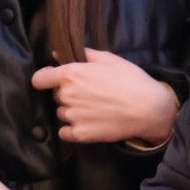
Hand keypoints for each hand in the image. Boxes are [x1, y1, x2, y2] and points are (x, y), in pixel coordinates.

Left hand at [31, 49, 178, 143]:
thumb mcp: (108, 59)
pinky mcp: (80, 135)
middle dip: (68, 93)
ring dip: (71, 111)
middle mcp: (67, 95)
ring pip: (62, 113)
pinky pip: (65, 132)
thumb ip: (81, 54)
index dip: (45, 78)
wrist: (149, 109)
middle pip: (56, 95)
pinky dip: (72, 129)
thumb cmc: (130, 80)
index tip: (53, 80)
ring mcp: (73, 116)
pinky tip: (88, 123)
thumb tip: (57, 54)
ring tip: (93, 109)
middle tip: (89, 93)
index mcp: (70, 74)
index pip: (39, 79)